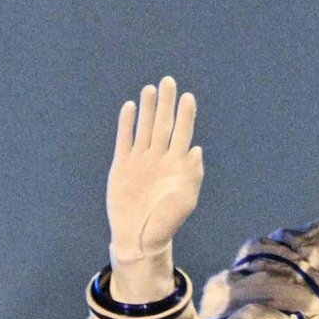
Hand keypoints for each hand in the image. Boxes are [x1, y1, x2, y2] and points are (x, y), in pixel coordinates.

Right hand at [104, 76, 204, 296]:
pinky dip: (126, 124)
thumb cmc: (167, 221)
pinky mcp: (122, 165)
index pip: (182, 133)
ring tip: (149, 89)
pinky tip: (129, 108)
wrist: (140, 236)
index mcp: (177, 164)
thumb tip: (196, 149)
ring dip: (148, 109)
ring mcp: (140, 160)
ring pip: (145, 128)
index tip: (187, 97)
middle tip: (168, 81)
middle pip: (163, 124)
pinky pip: (125, 139)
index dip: (185, 115)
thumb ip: (192, 175)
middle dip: (166, 103)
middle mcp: (159, 157)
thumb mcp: (186, 200)